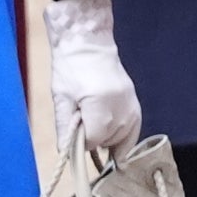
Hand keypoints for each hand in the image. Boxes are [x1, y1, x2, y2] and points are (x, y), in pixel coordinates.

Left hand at [45, 0, 143, 160]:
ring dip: (108, 139)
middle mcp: (121, 105)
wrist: (88, 44)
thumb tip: (64, 151)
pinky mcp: (136, 103)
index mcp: (100, 103)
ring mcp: (132, 104)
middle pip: (110, 140)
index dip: (81, 141)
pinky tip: (111, 135)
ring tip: (94, 125)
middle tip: (82, 126)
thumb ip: (64, 127)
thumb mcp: (61, 98)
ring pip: (123, 138)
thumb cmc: (70, 69)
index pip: (94, 138)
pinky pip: (133, 129)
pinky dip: (123, 135)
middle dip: (94, 139)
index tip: (73, 136)